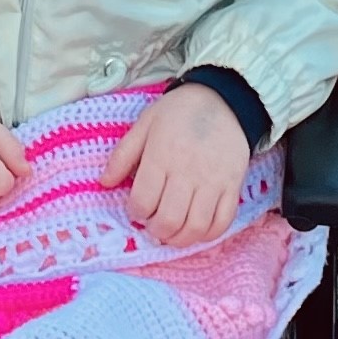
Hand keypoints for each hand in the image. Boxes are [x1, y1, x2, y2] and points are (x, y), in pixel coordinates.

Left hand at [101, 83, 249, 246]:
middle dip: (156, 230)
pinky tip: (196, 229)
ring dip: (180, 239)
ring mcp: (213, 181)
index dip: (136, 212)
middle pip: (169, 219)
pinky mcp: (233, 186)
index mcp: (162, 155)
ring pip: (196, 227)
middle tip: (153, 225)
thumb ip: (123, 154)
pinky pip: (223, 222)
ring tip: (172, 233)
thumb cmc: (178, 111)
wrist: (223, 99)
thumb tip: (104, 183)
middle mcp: (188, 171)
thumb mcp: (145, 124)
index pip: (144, 200)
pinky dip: (208, 235)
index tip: (137, 209)